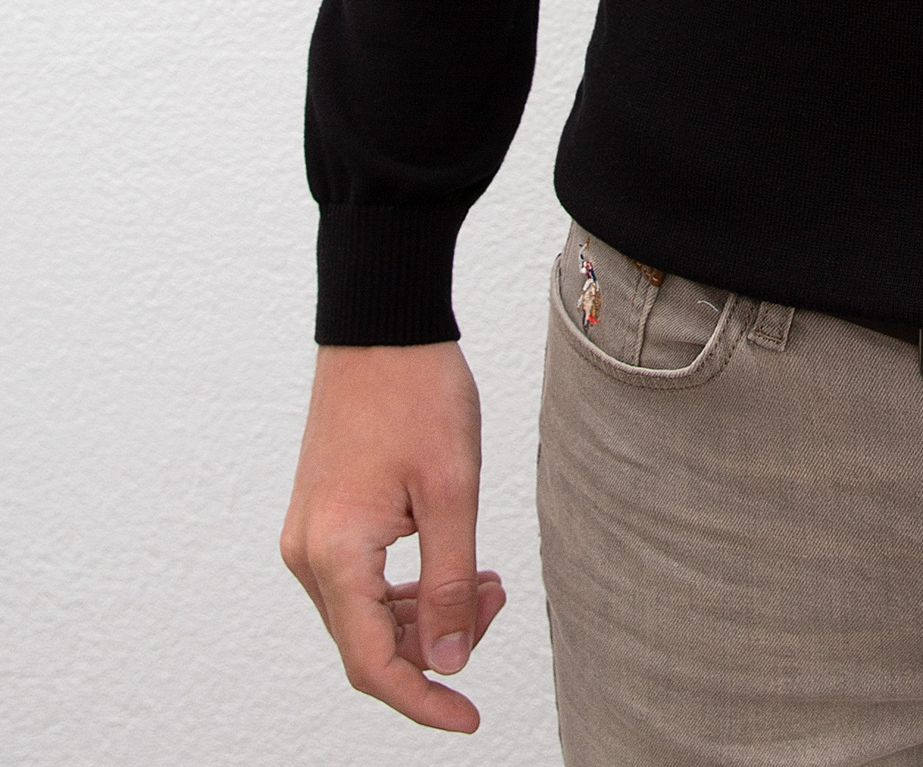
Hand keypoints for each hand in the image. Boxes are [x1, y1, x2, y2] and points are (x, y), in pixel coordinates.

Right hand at [281, 341, 506, 731]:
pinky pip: (359, 579)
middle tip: (496, 599)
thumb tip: (451, 662)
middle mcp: (307, 554)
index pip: (372, 665)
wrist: (381, 323)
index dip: (423, 701)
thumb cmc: (417, 393)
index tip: (469, 719)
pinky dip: (406, 585)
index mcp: (335, 554)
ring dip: (425, 612)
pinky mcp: (321, 516)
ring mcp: (309, 534)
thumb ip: (450, 585)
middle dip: (437, 642)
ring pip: (365, 613)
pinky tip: (455, 564)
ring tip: (486, 580)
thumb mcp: (453, 490)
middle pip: (368, 643)